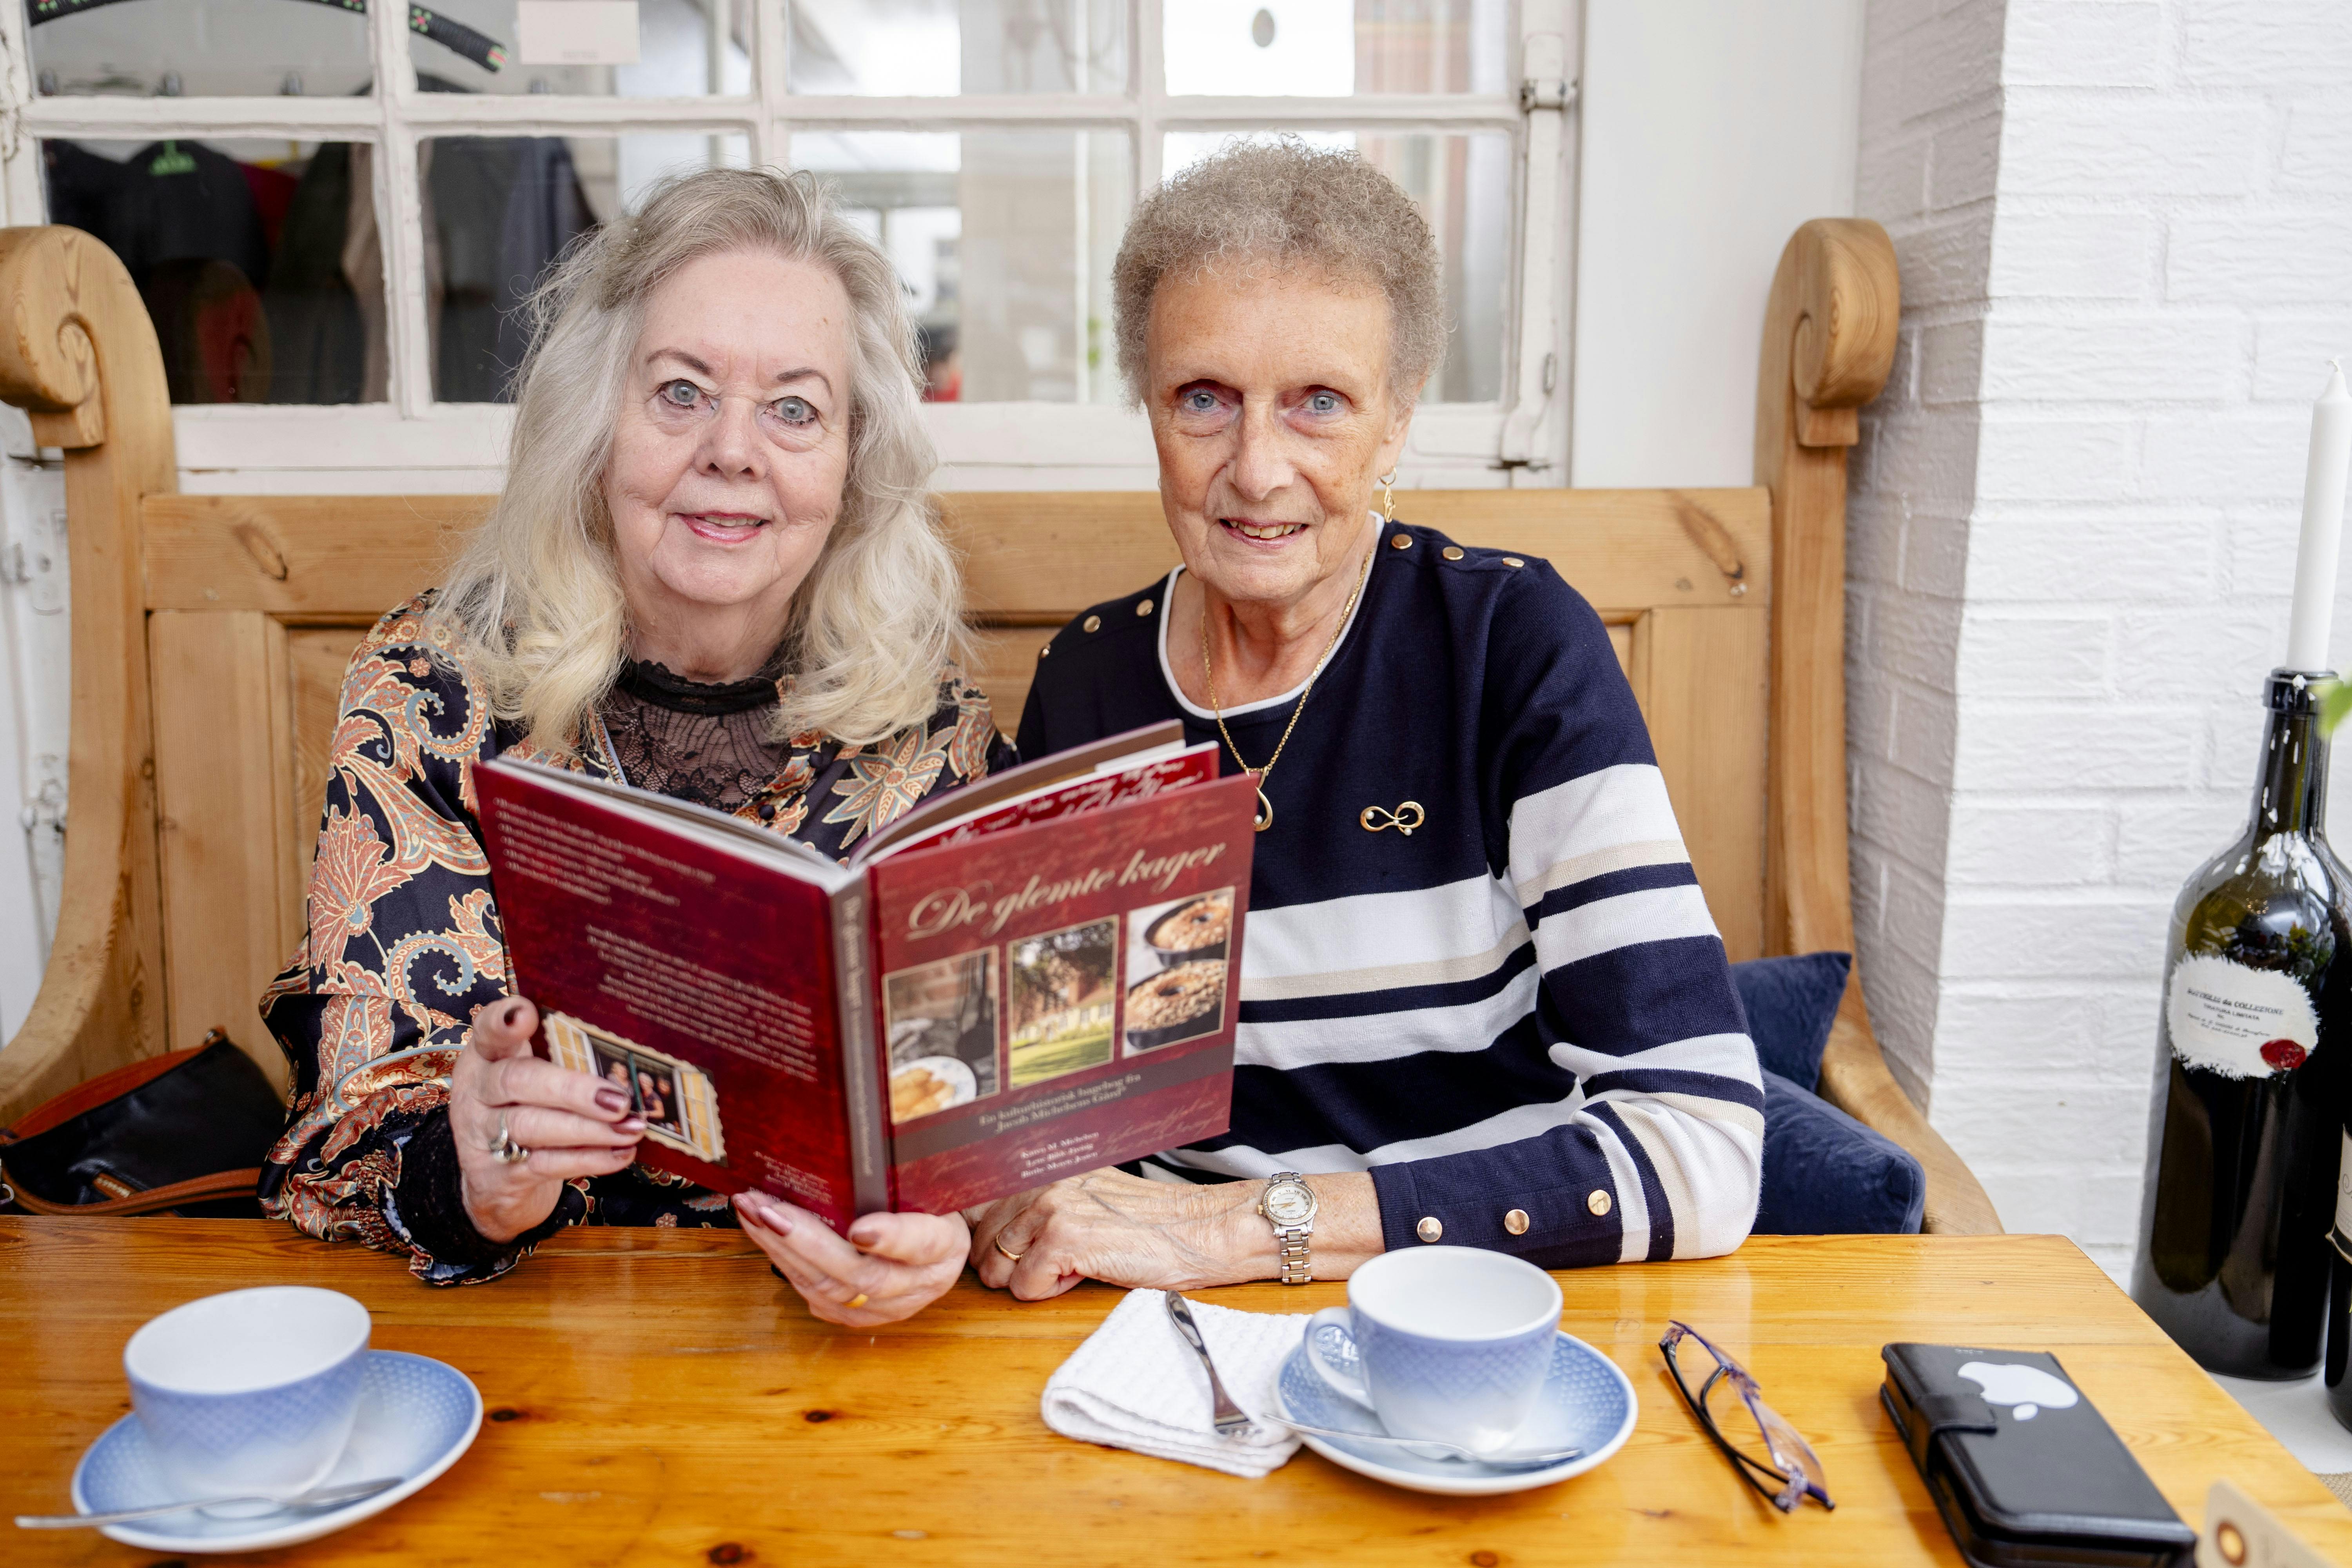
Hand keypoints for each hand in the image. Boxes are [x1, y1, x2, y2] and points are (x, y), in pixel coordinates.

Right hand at [451, 996, 643, 1242]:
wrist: (495, 1182)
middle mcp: (477, 1093)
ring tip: (631, 1128)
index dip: (503, 1021)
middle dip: (572, 1090)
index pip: (488, 1031)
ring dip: (588, 1129)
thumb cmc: (528, 1111)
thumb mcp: (534, 1077)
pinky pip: (545, 1164)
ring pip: (531, 1126)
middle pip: (516, 1081)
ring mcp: (482, 1136)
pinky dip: (588, 1159)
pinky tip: (621, 1153)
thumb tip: (632, 1052)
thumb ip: (566, 1058)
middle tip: (619, 1099)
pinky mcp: (498, 1176)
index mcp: (486, 1057)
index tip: (525, 1012)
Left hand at [735, 1191, 968, 1326]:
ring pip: (829, 1289)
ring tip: (752, 1211)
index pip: (921, 1245)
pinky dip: (784, 1261)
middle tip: (768, 1209)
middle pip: (862, 1275)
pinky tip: (761, 1231)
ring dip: (782, 1249)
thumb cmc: (928, 1205)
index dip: (891, 1239)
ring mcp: (885, 1308)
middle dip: (808, 1242)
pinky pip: (814, 1294)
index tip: (859, 1229)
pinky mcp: (856, 1316)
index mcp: (946, 1247)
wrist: (936, 1249)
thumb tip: (861, 1149)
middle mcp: (918, 1285)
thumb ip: (904, 1178)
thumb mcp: (930, 1185)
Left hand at [966, 1168, 1270, 1298]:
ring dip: (1030, 1280)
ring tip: (1073, 1266)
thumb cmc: (1147, 1223)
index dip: (987, 1240)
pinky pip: (1025, 1288)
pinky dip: (1050, 1293)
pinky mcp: (1065, 1240)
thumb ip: (1039, 1204)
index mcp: (1044, 1171)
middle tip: (1058, 1263)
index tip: (1007, 1251)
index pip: (978, 1208)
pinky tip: (1085, 1274)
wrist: (1200, 1230)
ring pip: (997, 1269)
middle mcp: (1041, 1183)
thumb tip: (985, 1227)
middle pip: (983, 1244)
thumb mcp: (1086, 1199)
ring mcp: (1051, 1209)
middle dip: (1011, 1267)